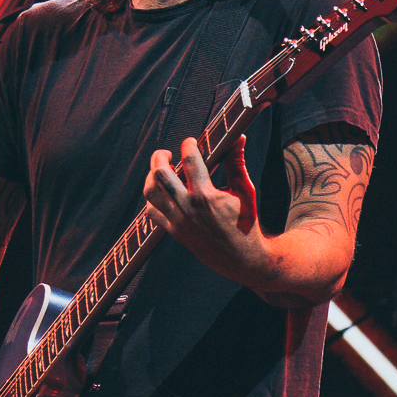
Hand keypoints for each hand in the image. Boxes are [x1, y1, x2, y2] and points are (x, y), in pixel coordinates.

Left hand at [143, 134, 267, 287]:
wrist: (242, 258)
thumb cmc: (246, 222)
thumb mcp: (244, 191)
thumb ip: (236, 163)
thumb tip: (238, 138)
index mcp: (206, 195)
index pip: (190, 161)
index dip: (188, 145)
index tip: (190, 141)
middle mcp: (188, 207)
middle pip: (160, 173)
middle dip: (160, 157)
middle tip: (166, 154)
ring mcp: (178, 221)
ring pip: (150, 192)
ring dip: (152, 176)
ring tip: (160, 171)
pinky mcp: (174, 232)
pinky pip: (151, 212)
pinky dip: (152, 198)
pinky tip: (162, 192)